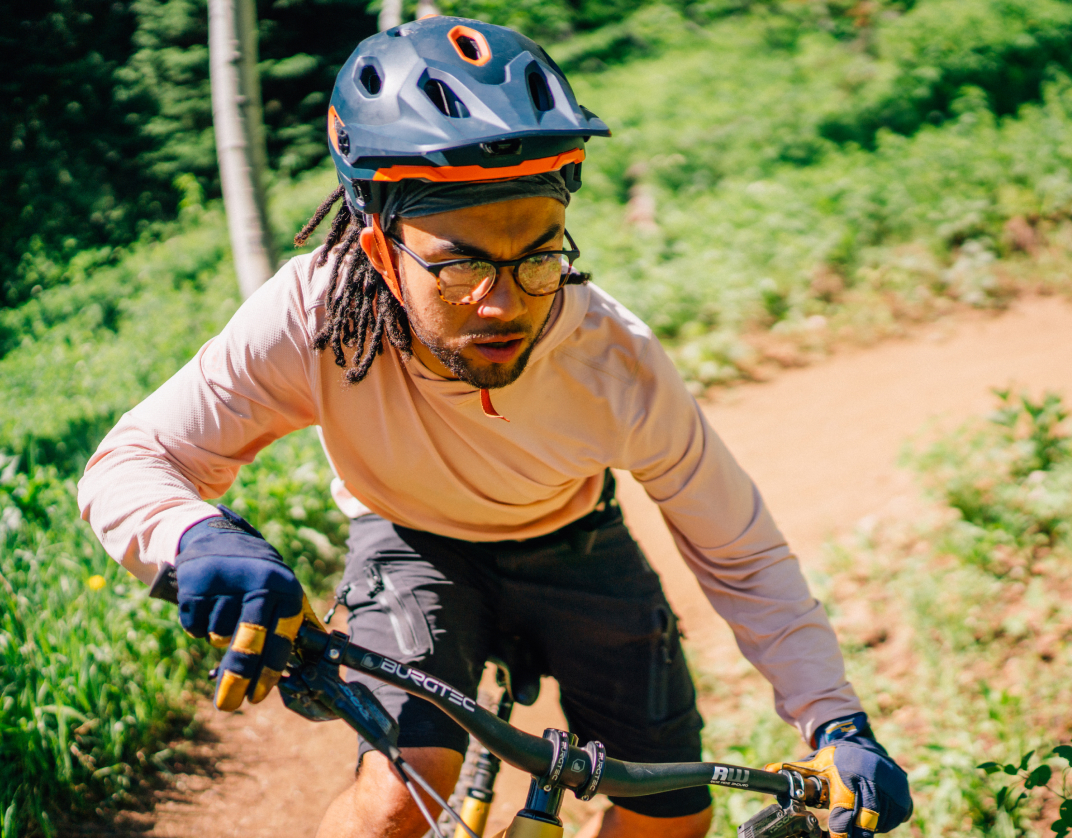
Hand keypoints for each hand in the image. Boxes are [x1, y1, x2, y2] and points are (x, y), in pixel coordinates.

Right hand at [174, 508, 304, 710]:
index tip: (258, 697)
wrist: (217, 538)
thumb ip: (299, 622)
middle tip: (229, 705)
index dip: (268, 672)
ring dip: (218, 638)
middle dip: (238, 677)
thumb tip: (323, 657)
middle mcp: (259, 584)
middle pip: (247, 643)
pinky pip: (195, 626)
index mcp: (286, 590)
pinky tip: (207, 608)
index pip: (280, 639)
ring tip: (224, 616)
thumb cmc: (258, 575)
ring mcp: (226, 583)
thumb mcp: (285, 589)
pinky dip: (198, 627)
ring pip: (218, 636)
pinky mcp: (197, 584)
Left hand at [766, 713, 911, 837]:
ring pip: (880, 824)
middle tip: (843, 834)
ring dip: (867, 827)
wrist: (864, 744)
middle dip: (854, 833)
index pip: (845, 811)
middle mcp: (873, 780)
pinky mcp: (904, 796)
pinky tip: (870, 814)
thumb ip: (793, 772)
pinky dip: (882, 822)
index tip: (835, 837)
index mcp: (848, 774)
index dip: (840, 831)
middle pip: (865, 823)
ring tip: (855, 817)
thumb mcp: (815, 763)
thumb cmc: (835, 759)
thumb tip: (768, 772)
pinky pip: (894, 820)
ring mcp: (893, 788)